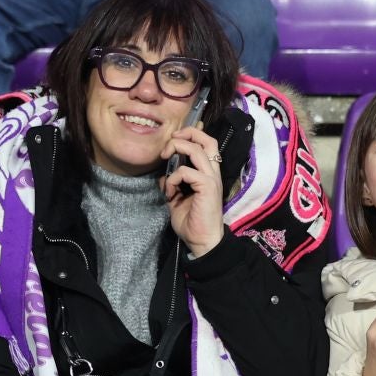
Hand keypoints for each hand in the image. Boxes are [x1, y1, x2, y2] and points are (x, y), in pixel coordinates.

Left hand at [160, 124, 226, 257]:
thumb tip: (163, 176)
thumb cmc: (192, 223)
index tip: (172, 141)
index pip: (206, 144)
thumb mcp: (176, 200)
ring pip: (198, 150)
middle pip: (207, 140)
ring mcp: (211, 179)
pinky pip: (187, 172)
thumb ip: (171, 186)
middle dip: (188, 133)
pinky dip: (173, 178)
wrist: (201, 242)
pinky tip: (169, 193)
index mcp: (207, 173)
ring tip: (164, 158)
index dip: (191, 135)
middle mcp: (212, 173)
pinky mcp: (207, 188)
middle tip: (170, 141)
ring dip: (177, 149)